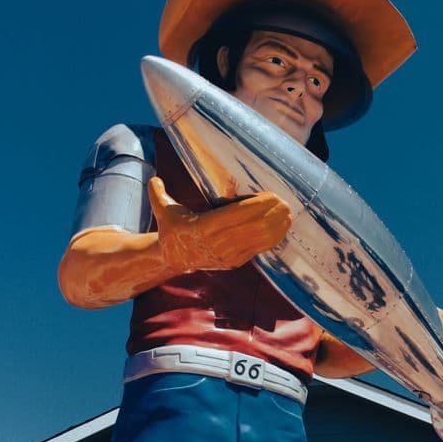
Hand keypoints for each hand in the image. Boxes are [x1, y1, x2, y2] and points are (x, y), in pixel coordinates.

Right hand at [148, 177, 291, 272]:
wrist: (174, 257)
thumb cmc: (172, 228)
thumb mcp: (163, 209)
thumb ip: (158, 194)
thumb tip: (154, 179)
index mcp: (202, 227)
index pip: (235, 215)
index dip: (256, 206)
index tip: (271, 196)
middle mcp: (217, 243)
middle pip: (251, 228)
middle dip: (271, 215)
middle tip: (285, 202)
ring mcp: (228, 254)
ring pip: (257, 240)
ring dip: (276, 227)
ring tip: (288, 214)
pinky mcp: (235, 261)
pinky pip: (257, 249)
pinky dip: (272, 239)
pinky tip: (282, 229)